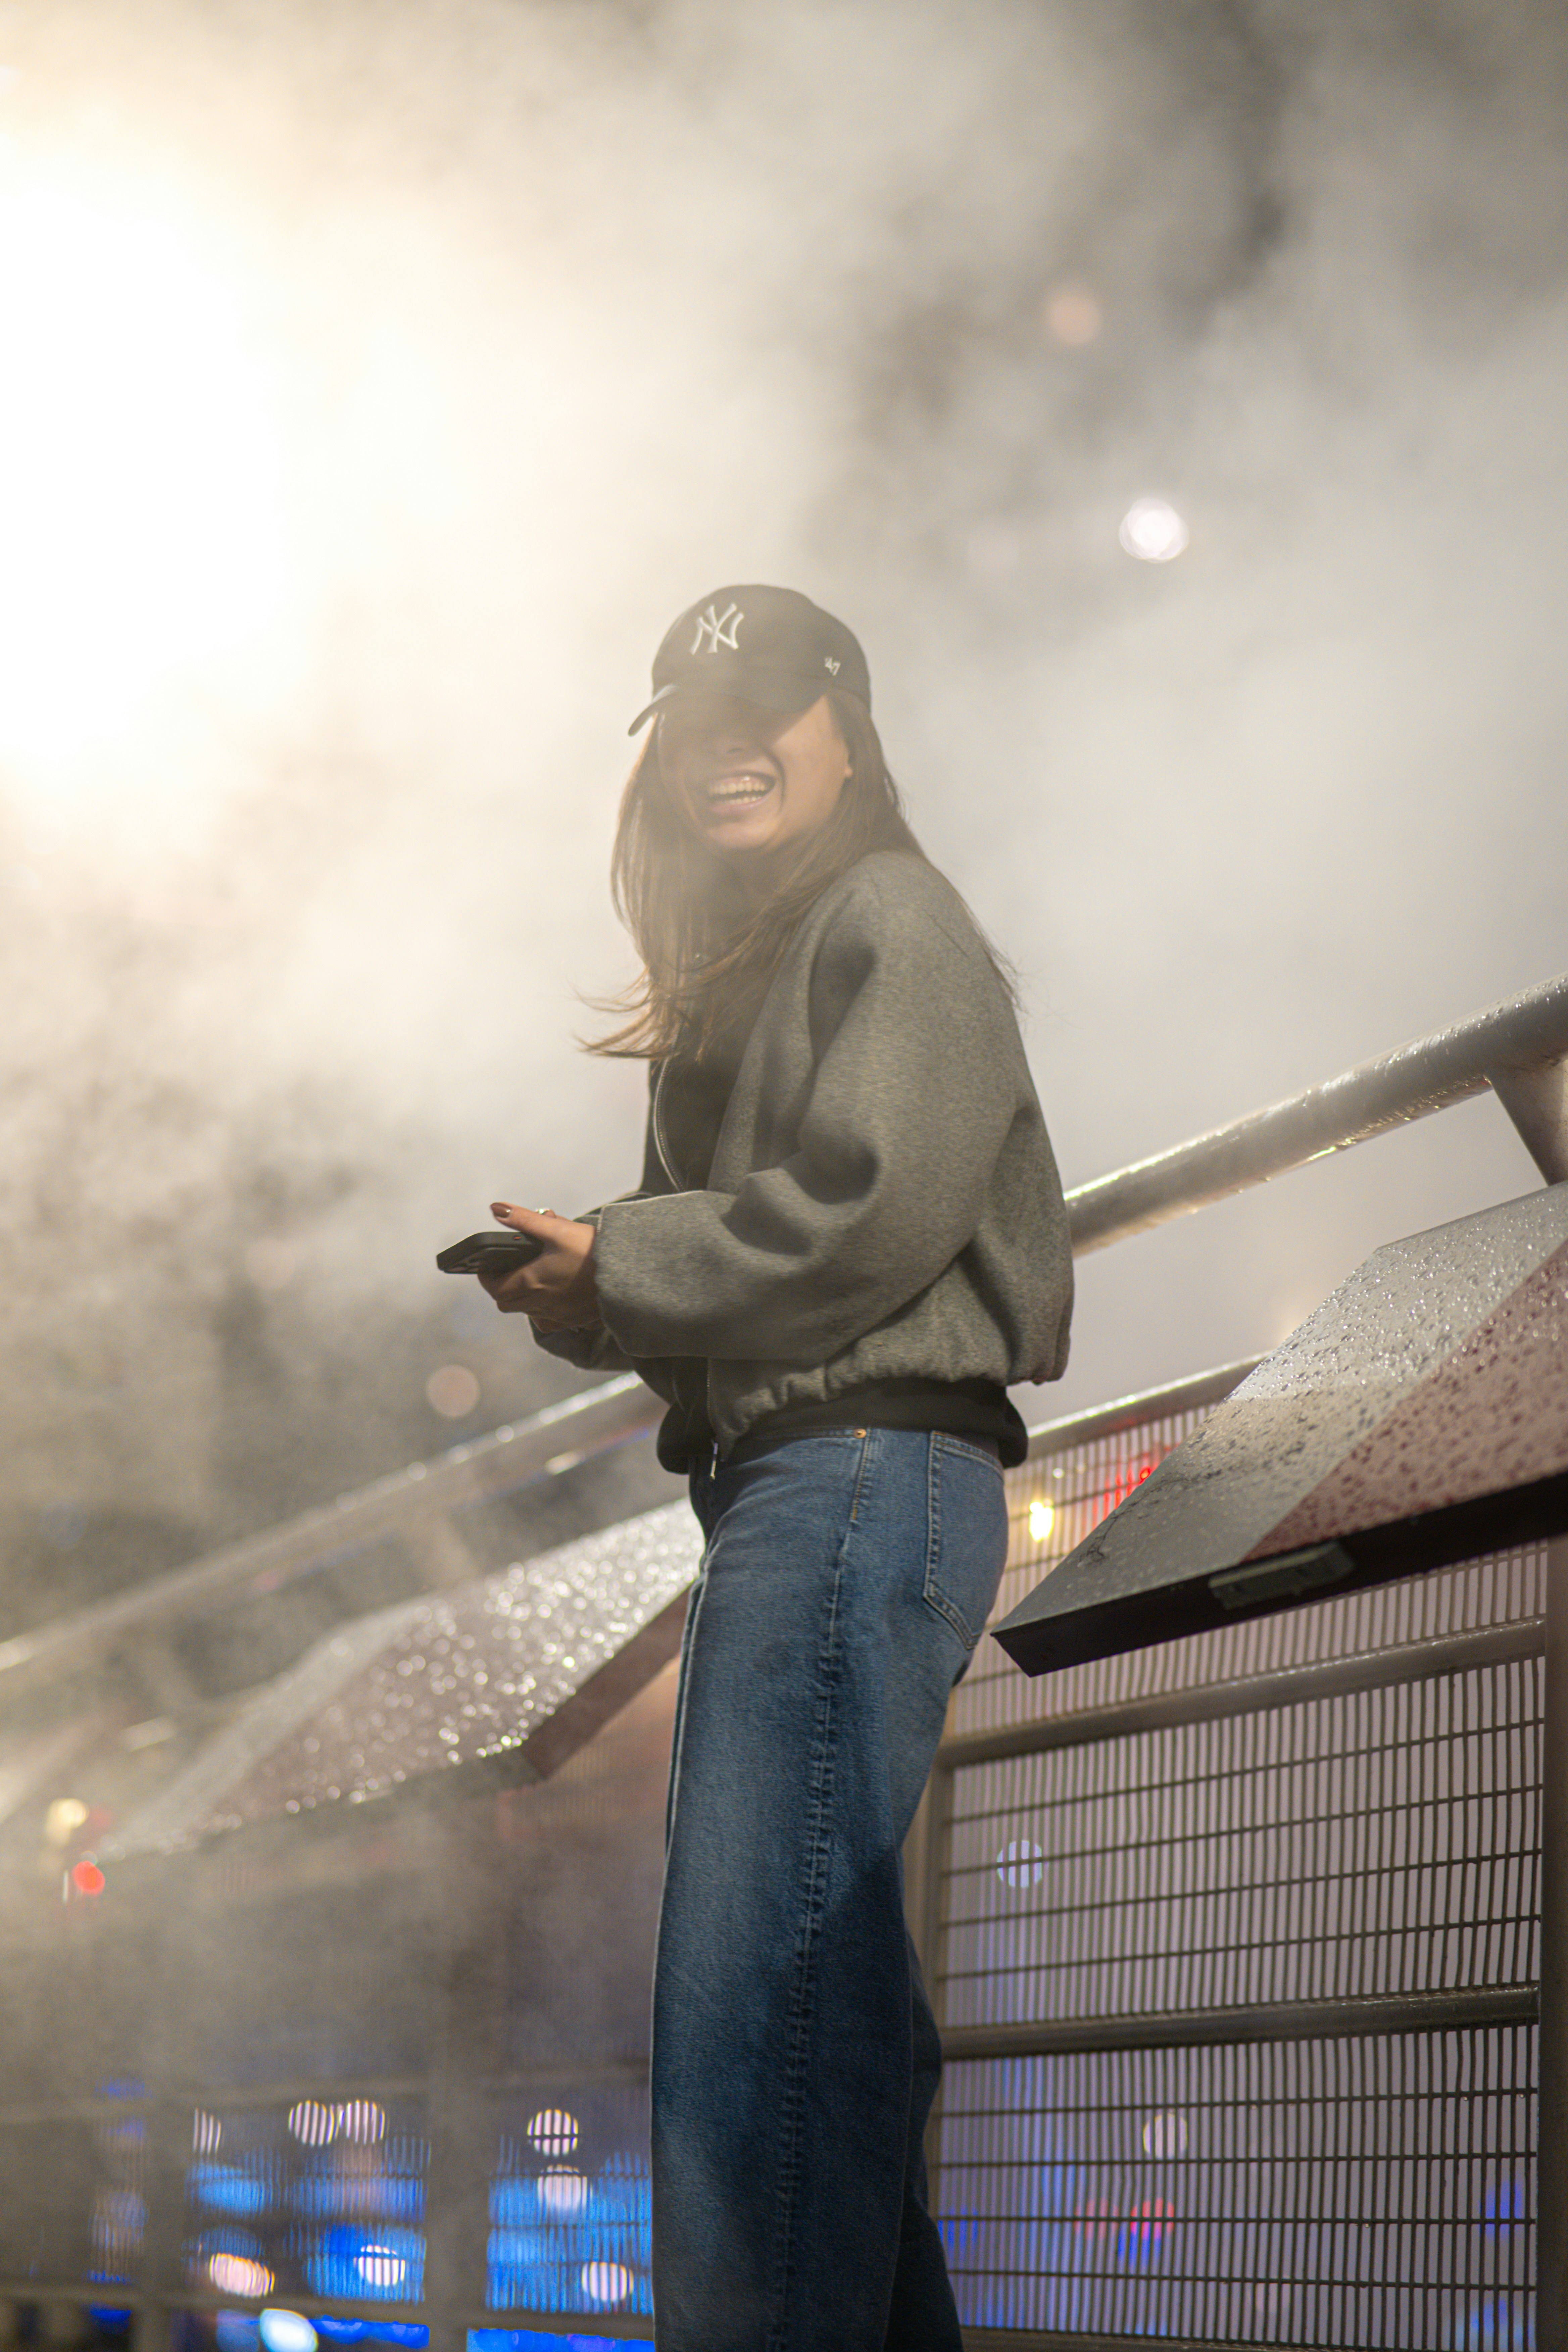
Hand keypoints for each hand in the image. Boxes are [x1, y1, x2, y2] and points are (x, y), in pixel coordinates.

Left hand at [480, 1203, 601, 1331]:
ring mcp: (559, 1316)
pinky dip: (546, 1309)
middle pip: (507, 1303)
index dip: (487, 1277)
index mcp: (531, 1283)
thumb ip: (525, 1219)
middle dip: (503, 1287)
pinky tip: (557, 1293)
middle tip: (509, 1270)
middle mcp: (541, 1305)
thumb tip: (496, 1209)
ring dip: (524, 1298)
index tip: (488, 1266)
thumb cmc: (594, 1252)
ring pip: (528, 1312)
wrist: (631, 1275)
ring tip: (535, 1278)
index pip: (494, 1288)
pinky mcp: (576, 1321)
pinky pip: (551, 1320)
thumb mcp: (558, 1230)